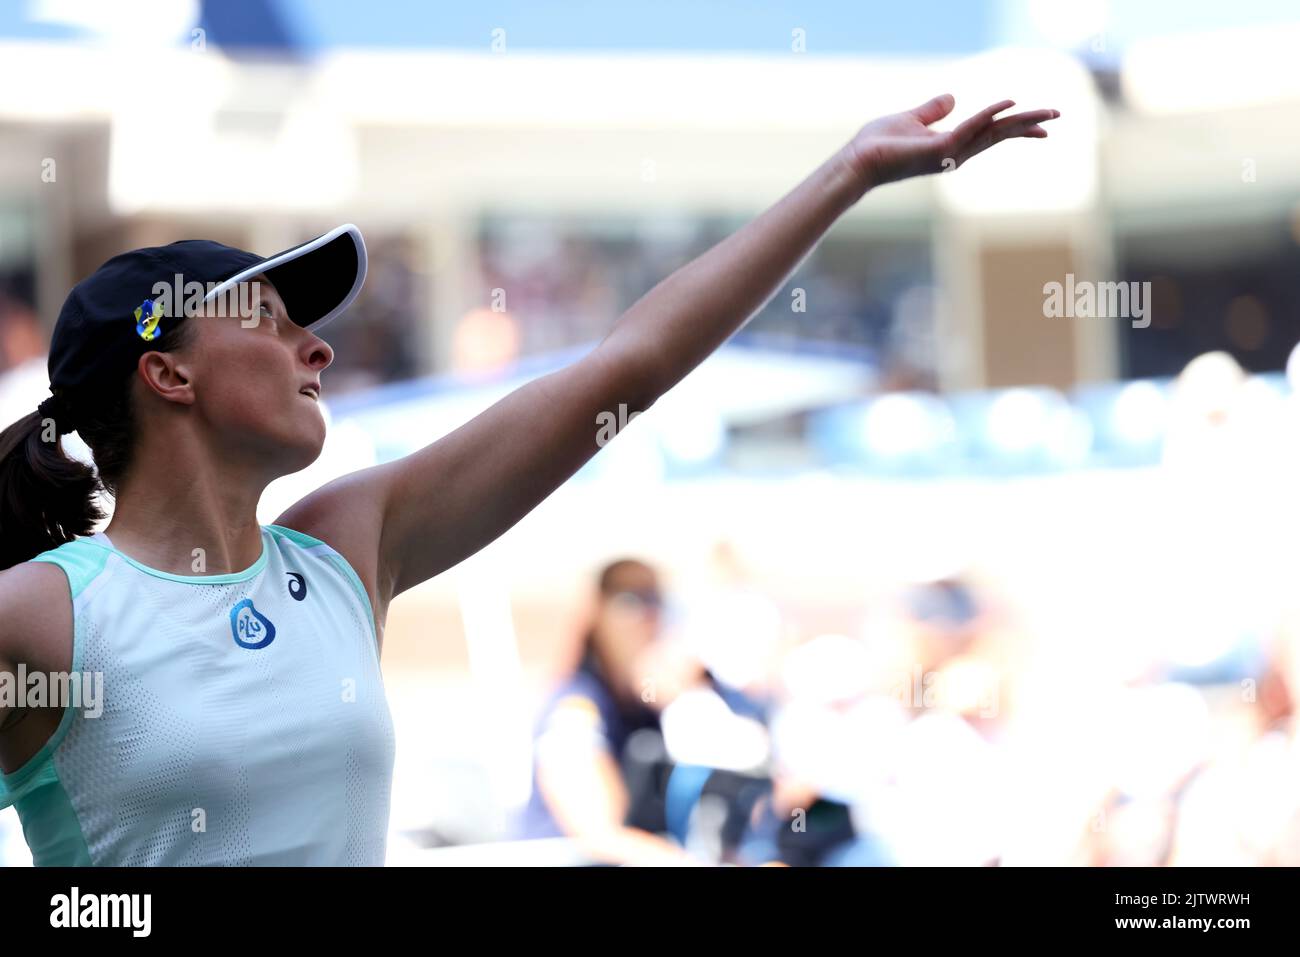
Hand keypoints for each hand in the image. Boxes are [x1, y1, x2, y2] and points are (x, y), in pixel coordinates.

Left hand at [841, 94, 1059, 189]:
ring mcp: (949, 153)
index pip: (991, 133)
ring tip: (1048, 112)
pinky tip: (1008, 103)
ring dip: (1020, 121)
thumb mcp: (911, 119)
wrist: (858, 161)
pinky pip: (969, 128)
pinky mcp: (939, 150)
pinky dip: (989, 115)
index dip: (1016, 127)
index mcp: (952, 144)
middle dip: (1028, 124)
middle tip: (1059, 115)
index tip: (1043, 125)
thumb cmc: (878, 144)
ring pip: (992, 133)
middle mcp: (955, 152)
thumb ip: (932, 110)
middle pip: (999, 134)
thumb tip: (951, 98)